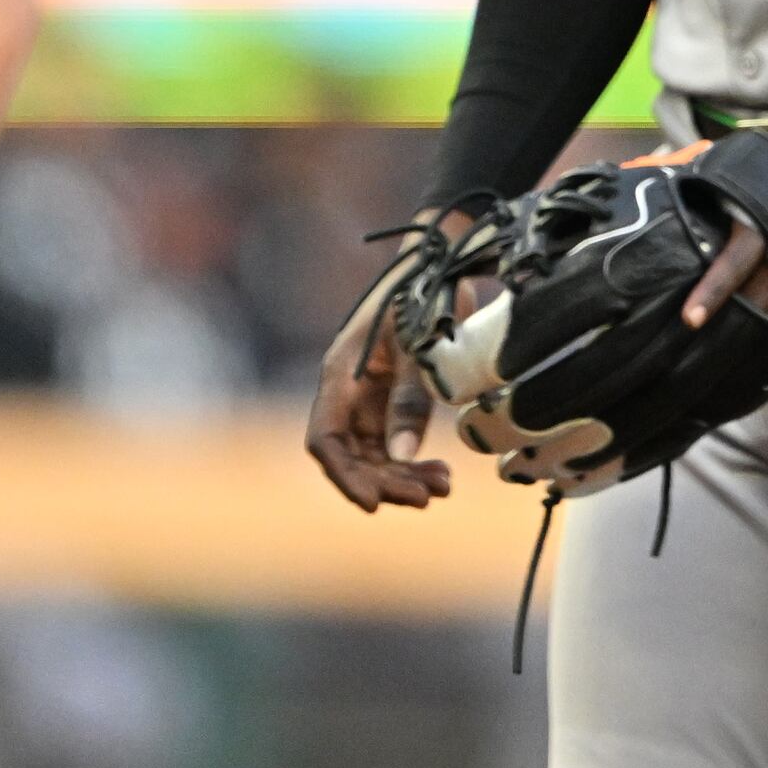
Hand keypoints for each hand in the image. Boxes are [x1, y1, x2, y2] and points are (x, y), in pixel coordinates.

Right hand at [306, 271, 453, 513]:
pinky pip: (394, 444)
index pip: (326, 439)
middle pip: (351, 455)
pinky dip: (414, 462)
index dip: (344, 475)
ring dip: (402, 477)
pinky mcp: (390, 400)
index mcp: (341, 374)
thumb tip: (401, 455)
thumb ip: (409, 398)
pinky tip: (441, 476)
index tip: (372, 503)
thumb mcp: (418, 345)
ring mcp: (368, 399)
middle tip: (425, 498)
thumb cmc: (423, 294)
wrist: (438, 265)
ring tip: (441, 488)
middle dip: (384, 482)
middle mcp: (347, 392)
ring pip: (374, 456)